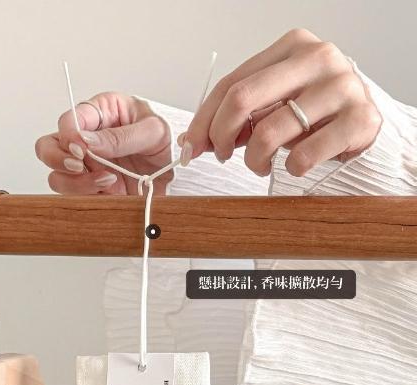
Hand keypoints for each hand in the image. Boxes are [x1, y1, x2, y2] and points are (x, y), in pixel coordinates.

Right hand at [35, 92, 172, 194]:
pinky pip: (74, 197)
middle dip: (57, 159)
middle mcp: (84, 140)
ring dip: (76, 183)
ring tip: (108, 181)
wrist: (171, 175)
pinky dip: (88, 197)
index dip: (69, 134)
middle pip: (47, 148)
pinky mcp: (88, 189)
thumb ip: (121, 136)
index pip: (69, 119)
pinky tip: (111, 192)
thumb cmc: (161, 143)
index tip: (81, 148)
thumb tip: (87, 142)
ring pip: (57, 177)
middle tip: (79, 166)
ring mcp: (83, 167)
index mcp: (99, 113)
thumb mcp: (153, 132)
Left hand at [179, 28, 382, 176]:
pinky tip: (295, 165)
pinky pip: (303, 156)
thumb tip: (190, 141)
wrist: (363, 122)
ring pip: (269, 132)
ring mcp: (341, 87)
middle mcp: (317, 58)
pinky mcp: (359, 119)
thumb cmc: (312, 113)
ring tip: (261, 164)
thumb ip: (236, 115)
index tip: (191, 147)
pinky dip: (290, 169)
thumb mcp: (272, 104)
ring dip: (254, 160)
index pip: (230, 84)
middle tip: (221, 156)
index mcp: (291, 47)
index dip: (203, 120)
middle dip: (220, 137)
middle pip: (242, 100)